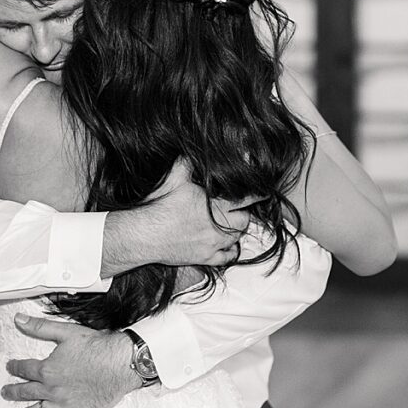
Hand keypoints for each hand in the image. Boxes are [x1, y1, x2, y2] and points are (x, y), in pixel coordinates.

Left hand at [0, 314, 138, 407]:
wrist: (120, 363)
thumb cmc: (95, 346)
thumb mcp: (65, 332)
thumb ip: (39, 327)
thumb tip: (17, 319)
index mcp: (47, 369)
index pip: (24, 368)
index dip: (15, 367)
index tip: (10, 366)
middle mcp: (51, 390)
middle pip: (26, 392)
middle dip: (13, 392)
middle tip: (5, 393)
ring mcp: (63, 406)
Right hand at [102, 159, 252, 276]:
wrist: (144, 235)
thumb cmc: (158, 207)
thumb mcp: (174, 177)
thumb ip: (189, 162)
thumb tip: (197, 149)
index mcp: (215, 204)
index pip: (246, 198)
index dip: (257, 194)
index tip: (263, 192)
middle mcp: (219, 226)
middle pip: (244, 220)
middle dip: (243, 213)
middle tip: (236, 208)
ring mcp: (213, 243)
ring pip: (237, 238)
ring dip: (236, 230)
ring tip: (230, 223)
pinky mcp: (205, 258)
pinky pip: (227, 257)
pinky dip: (230, 251)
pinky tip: (227, 246)